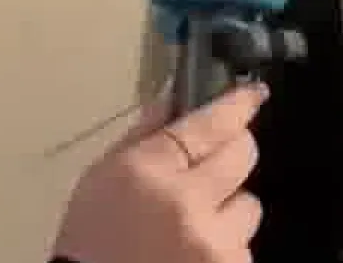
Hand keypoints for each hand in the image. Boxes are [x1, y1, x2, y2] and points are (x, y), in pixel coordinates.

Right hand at [51, 82, 268, 262]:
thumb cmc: (89, 244)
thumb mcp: (100, 181)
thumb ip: (141, 138)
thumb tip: (172, 102)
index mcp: (147, 171)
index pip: (208, 124)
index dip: (237, 106)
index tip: (253, 95)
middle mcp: (187, 202)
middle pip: (242, 154)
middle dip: (234, 152)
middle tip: (215, 165)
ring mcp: (215, 243)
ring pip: (249, 205)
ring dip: (228, 211)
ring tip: (193, 228)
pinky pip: (245, 246)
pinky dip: (224, 247)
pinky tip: (193, 255)